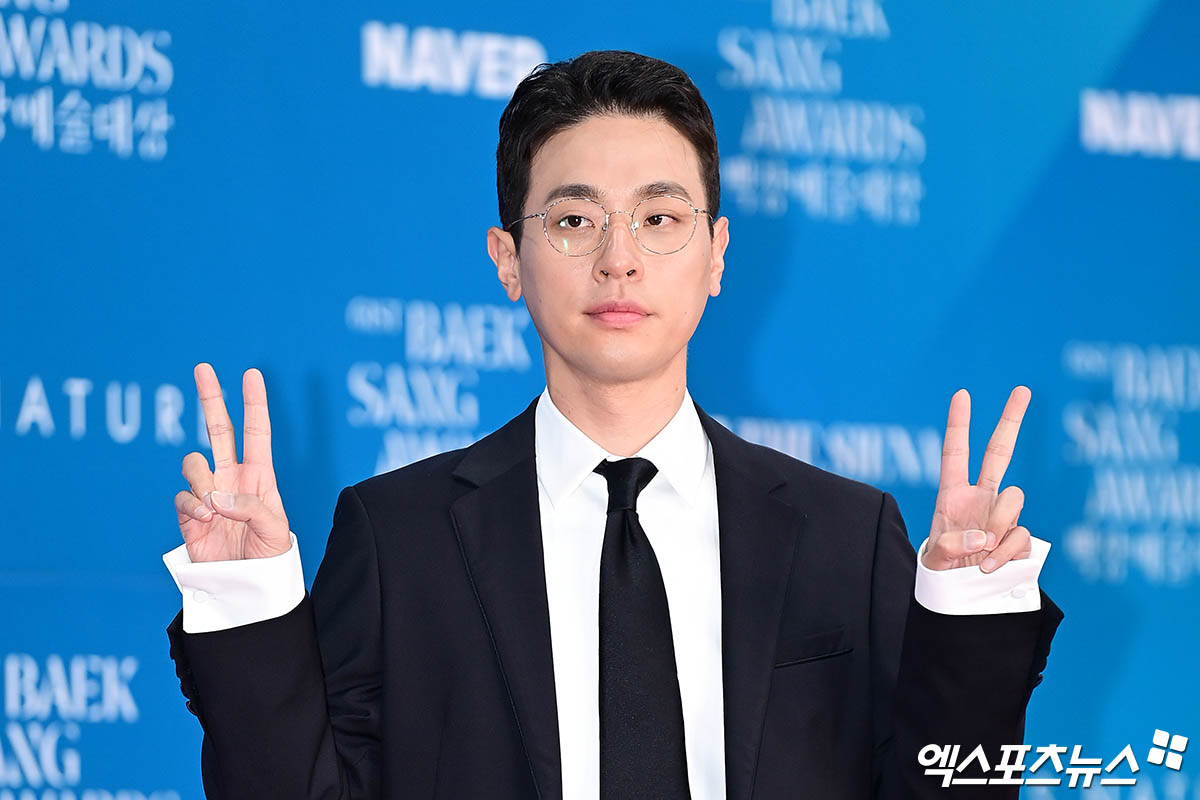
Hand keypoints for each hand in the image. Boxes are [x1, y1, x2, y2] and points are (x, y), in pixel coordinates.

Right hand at [173, 363, 290, 561]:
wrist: (248, 589)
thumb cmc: (270, 558)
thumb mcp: (275, 529)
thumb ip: (250, 506)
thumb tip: (215, 496)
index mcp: (259, 476)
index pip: (257, 432)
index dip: (254, 403)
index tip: (252, 374)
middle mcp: (231, 479)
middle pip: (218, 430)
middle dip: (210, 398)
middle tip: (203, 367)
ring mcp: (208, 495)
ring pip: (193, 462)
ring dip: (201, 479)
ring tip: (214, 506)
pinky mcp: (188, 515)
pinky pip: (182, 496)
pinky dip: (191, 505)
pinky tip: (204, 519)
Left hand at [923, 386, 1032, 572]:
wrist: (963, 597)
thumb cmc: (942, 573)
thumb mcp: (935, 560)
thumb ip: (951, 546)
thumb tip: (983, 537)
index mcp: (953, 494)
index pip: (956, 453)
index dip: (959, 424)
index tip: (962, 394)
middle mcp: (981, 498)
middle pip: (1000, 452)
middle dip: (1011, 420)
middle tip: (1023, 389)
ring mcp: (1003, 516)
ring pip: (1014, 498)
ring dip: (999, 522)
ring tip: (982, 550)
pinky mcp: (1020, 537)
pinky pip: (1022, 535)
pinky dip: (1007, 551)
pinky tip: (991, 565)